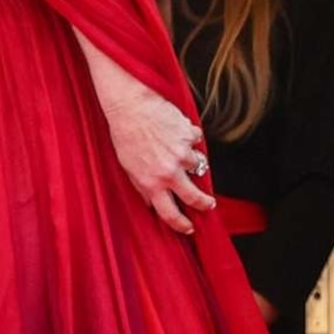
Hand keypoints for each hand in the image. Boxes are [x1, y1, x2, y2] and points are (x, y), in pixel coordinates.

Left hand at [98, 74, 213, 235]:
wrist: (131, 105)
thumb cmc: (125, 135)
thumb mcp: (128, 167)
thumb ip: (142, 187)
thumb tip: (151, 203)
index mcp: (151, 183)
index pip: (169, 213)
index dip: (181, 224)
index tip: (188, 227)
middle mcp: (169, 172)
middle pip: (194, 197)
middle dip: (204, 204)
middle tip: (209, 204)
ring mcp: (182, 154)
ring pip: (199, 166)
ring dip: (195, 163)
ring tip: (185, 154)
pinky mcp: (189, 136)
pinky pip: (197, 141)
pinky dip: (191, 138)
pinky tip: (178, 130)